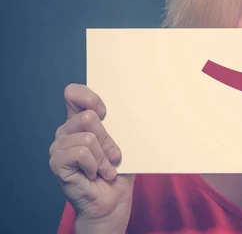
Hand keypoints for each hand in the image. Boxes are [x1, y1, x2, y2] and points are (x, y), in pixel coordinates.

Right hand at [49, 84, 135, 230]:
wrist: (113, 200)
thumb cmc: (119, 170)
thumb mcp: (123, 141)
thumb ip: (118, 123)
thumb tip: (132, 105)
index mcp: (81, 121)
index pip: (73, 93)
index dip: (89, 98)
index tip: (105, 113)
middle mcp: (67, 131)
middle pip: (89, 117)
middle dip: (108, 139)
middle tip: (113, 156)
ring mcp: (59, 146)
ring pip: (88, 137)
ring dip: (103, 157)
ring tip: (106, 169)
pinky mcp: (56, 163)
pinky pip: (81, 153)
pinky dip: (95, 165)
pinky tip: (94, 174)